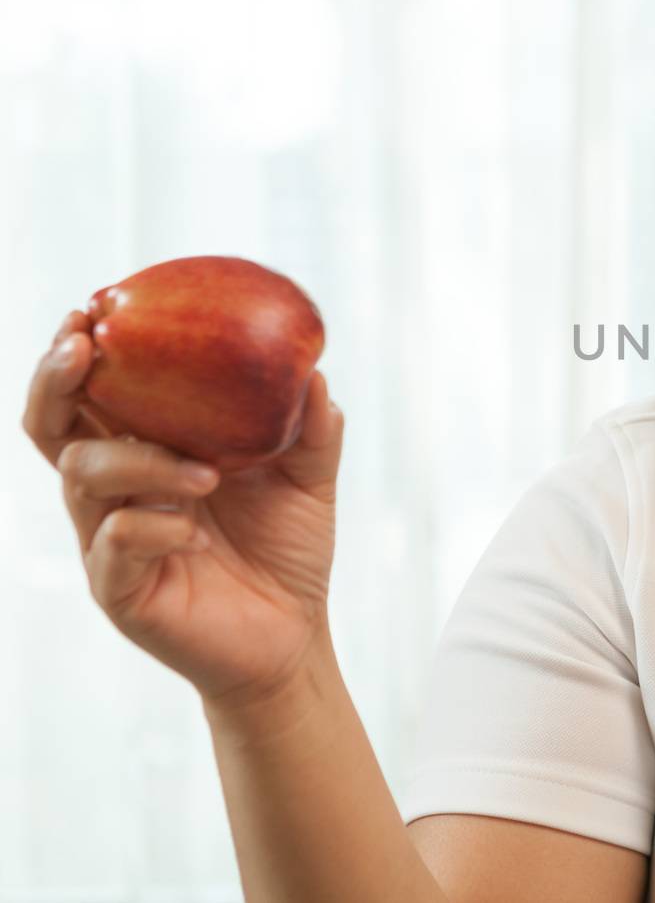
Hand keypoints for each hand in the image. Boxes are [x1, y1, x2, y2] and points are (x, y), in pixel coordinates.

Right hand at [20, 309, 345, 707]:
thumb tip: (315, 373)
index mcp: (147, 450)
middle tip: (85, 348)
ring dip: (141, 460)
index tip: (91, 308)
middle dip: (56, 380)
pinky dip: (153, 525)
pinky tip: (196, 532)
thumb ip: (310, 429)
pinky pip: (112, 543)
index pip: (91, 394)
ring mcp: (107, 539)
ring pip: (84, 475)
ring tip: (208, 473)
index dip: (76, 351)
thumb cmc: (287, 549)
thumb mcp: (309, 480)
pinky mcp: (117, 587)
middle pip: (51, 425)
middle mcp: (115, 489)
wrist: (293, 634)